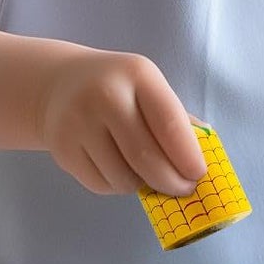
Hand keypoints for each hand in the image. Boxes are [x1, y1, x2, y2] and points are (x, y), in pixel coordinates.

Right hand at [36, 47, 205, 199]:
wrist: (59, 84)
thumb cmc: (118, 89)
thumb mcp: (148, 88)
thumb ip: (177, 119)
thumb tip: (205, 154)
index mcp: (137, 74)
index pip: (170, 124)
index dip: (188, 157)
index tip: (198, 175)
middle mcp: (105, 95)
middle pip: (146, 157)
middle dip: (171, 182)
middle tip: (181, 190)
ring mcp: (78, 122)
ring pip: (124, 177)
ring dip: (143, 185)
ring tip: (145, 172)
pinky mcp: (62, 148)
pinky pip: (101, 184)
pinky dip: (118, 186)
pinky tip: (119, 169)